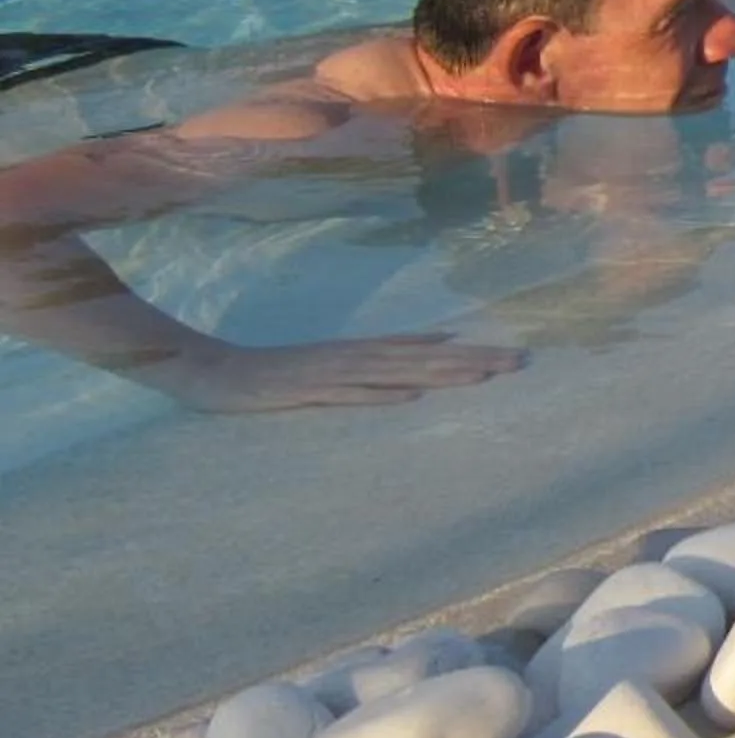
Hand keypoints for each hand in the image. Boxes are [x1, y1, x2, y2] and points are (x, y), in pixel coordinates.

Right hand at [154, 334, 527, 413]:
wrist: (212, 371)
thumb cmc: (278, 371)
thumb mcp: (339, 362)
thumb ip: (384, 355)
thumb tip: (438, 341)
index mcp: (364, 351)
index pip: (429, 349)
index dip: (473, 352)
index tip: (515, 357)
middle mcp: (354, 356)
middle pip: (423, 357)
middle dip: (472, 360)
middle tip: (519, 362)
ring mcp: (330, 373)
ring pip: (395, 371)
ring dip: (439, 372)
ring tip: (482, 375)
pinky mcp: (305, 392)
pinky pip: (348, 395)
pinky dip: (379, 394)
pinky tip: (410, 396)